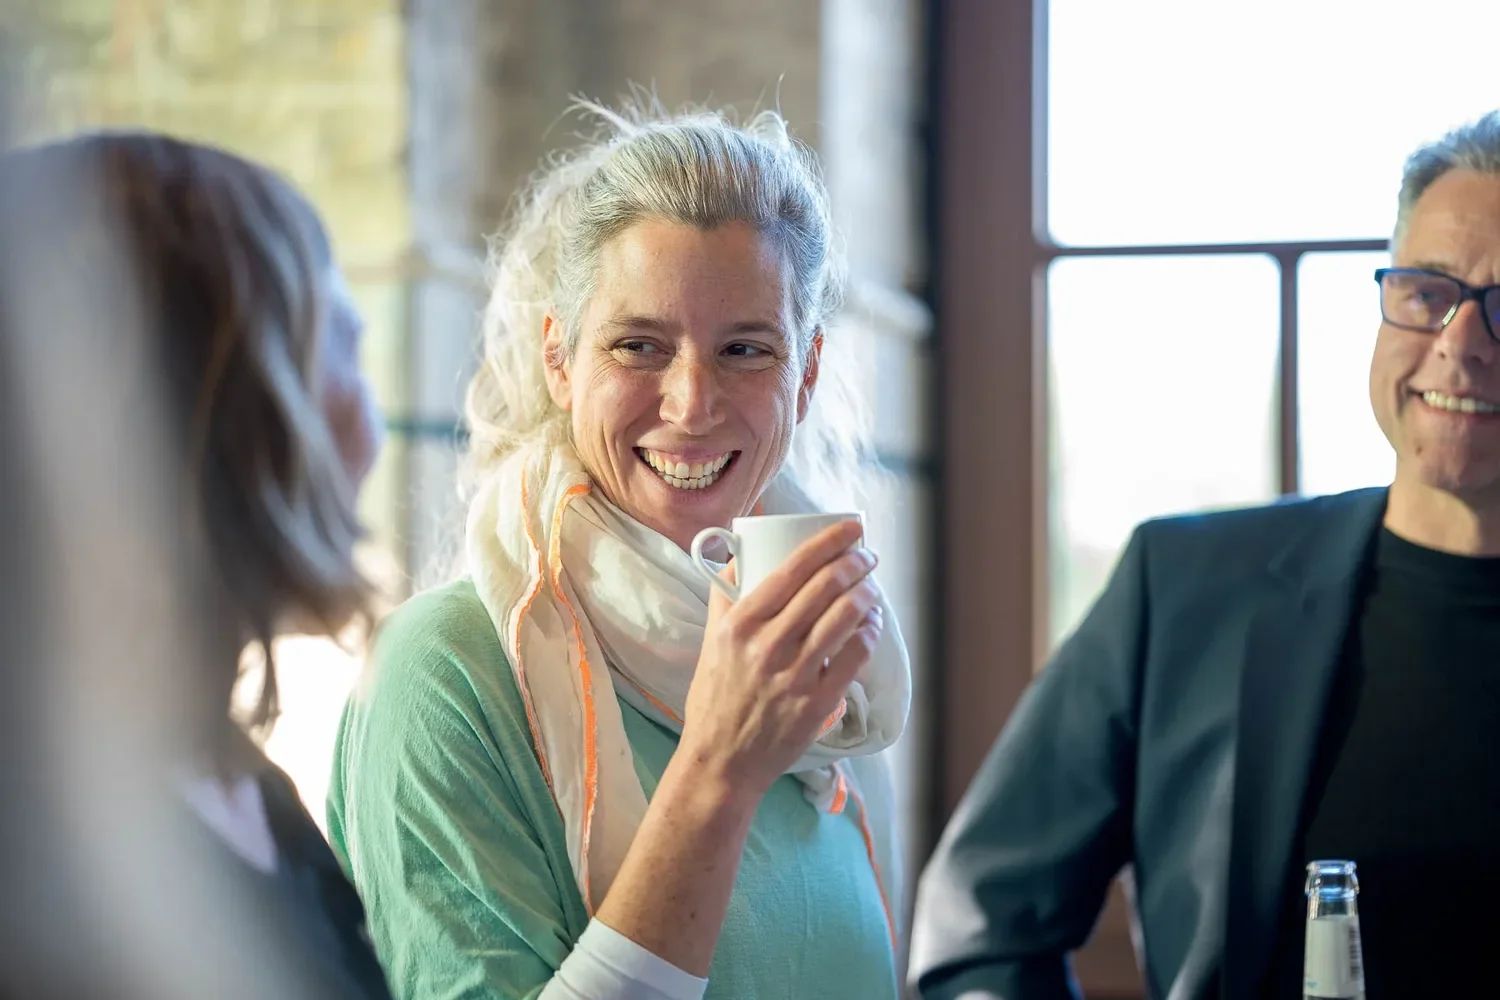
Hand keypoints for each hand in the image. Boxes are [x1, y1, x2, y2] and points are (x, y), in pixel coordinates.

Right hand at [677, 520, 884, 800]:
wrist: (722, 760)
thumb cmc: (715, 697)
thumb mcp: (711, 641)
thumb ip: (726, 597)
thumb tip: (741, 555)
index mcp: (739, 624)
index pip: (791, 568)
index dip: (828, 542)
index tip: (851, 528)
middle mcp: (767, 646)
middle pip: (824, 587)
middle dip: (855, 562)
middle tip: (866, 555)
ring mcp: (794, 675)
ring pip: (845, 617)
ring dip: (867, 593)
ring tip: (871, 586)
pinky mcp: (817, 703)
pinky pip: (855, 656)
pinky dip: (869, 633)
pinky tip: (870, 624)